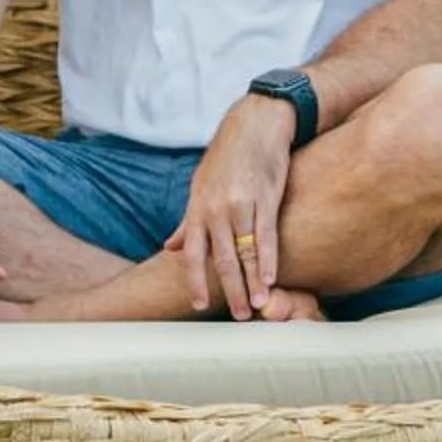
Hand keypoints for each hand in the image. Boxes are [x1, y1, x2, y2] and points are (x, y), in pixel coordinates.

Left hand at [170, 97, 296, 319]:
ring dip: (252, 282)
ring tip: (259, 307)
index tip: (197, 305)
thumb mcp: (199, 186)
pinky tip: (271, 279)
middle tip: (240, 317)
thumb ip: (187, 221)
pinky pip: (266, 234)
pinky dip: (269, 259)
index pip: (193, 253)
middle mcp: (216, 209)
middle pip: (222, 258)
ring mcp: (241, 203)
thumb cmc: (226, 157)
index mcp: (198, 208)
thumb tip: (170, 247)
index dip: (194, 280)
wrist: (254, 124)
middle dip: (231, 290)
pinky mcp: (266, 197)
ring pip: (246, 251)